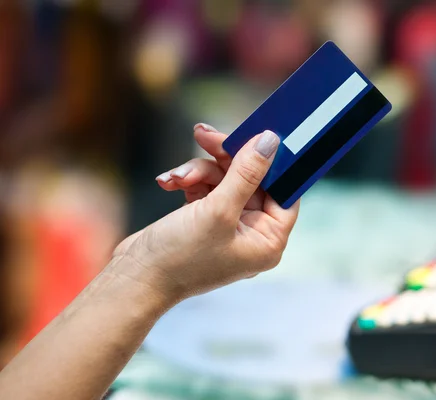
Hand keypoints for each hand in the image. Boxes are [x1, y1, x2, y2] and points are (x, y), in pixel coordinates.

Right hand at [111, 125, 298, 305]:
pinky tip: (169, 182)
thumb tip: (270, 141)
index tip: (257, 135)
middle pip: (252, 179)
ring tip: (177, 177)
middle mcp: (253, 233)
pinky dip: (189, 181)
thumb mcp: (218, 209)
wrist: (134, 277)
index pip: (284, 191)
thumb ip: (246, 173)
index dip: (273, 163)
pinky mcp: (206, 218)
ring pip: (225, 178)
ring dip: (200, 171)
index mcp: (268, 240)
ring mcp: (229, 226)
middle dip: (225, 159)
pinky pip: (207, 187)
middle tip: (205, 135)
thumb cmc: (180, 256)